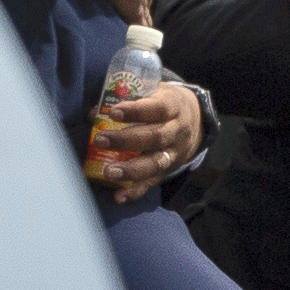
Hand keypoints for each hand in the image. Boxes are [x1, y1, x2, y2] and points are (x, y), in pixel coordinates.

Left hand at [88, 82, 203, 203]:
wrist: (196, 122)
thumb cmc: (164, 104)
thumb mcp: (154, 93)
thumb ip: (127, 100)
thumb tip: (94, 114)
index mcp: (173, 107)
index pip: (157, 109)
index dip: (136, 111)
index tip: (113, 112)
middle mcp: (177, 131)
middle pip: (155, 137)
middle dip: (126, 140)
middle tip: (100, 140)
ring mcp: (174, 153)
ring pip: (156, 163)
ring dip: (131, 169)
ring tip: (108, 172)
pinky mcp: (168, 170)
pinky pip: (153, 182)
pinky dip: (136, 191)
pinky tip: (119, 197)